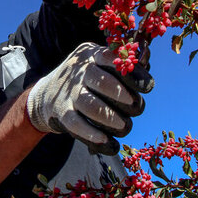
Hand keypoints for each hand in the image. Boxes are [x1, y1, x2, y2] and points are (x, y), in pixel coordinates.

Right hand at [26, 42, 153, 154]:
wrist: (48, 93)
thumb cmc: (88, 79)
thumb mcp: (100, 64)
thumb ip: (124, 65)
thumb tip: (146, 60)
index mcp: (92, 55)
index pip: (111, 58)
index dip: (131, 72)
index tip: (148, 87)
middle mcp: (79, 71)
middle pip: (101, 81)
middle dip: (121, 95)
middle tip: (136, 106)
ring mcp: (69, 93)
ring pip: (90, 105)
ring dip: (109, 117)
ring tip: (124, 126)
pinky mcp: (62, 113)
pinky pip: (77, 124)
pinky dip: (91, 134)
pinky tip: (106, 141)